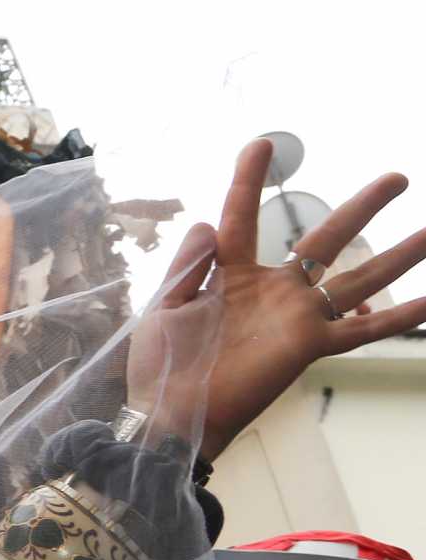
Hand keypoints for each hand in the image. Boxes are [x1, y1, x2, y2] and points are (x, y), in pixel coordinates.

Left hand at [131, 139, 425, 462]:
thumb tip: (205, 221)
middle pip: (325, 238)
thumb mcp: (163, 307)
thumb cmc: (161, 367)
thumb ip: (186, 265)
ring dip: (398, 256)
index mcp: (231, 276)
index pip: (242, 218)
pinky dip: (397, 318)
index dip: (249, 180)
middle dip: (361, 207)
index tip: (261, 143)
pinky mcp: (307, 345)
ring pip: (358, 278)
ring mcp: (296, 316)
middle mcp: (274, 291)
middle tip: (397, 178)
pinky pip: (360, 331)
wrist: (169, 415)